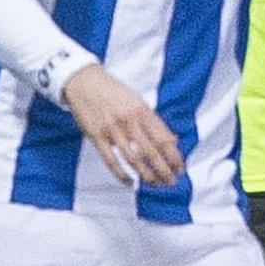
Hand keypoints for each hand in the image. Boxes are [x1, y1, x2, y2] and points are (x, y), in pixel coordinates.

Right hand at [63, 64, 183, 186]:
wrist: (84, 82)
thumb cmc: (114, 92)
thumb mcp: (138, 101)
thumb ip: (154, 121)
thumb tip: (173, 140)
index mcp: (143, 111)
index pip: (163, 139)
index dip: (174, 156)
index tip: (180, 168)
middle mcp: (129, 120)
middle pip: (151, 152)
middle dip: (164, 170)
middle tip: (171, 182)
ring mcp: (112, 129)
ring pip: (133, 159)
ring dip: (146, 175)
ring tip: (155, 184)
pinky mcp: (96, 136)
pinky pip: (111, 160)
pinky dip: (121, 174)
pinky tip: (131, 182)